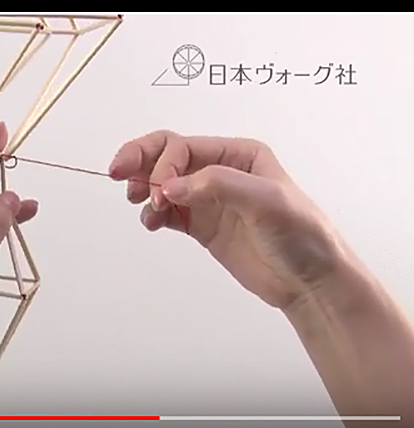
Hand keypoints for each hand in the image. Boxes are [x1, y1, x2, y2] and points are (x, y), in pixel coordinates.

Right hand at [110, 130, 343, 309]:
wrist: (309, 280)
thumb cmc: (302, 235)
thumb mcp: (267, 201)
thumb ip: (219, 185)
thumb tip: (172, 186)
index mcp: (238, 155)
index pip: (184, 147)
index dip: (163, 164)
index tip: (159, 192)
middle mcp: (220, 171)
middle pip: (167, 156)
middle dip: (140, 161)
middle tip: (117, 172)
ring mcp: (209, 199)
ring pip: (162, 183)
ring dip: (144, 189)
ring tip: (141, 205)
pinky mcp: (202, 225)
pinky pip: (167, 212)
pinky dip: (152, 214)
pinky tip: (151, 222)